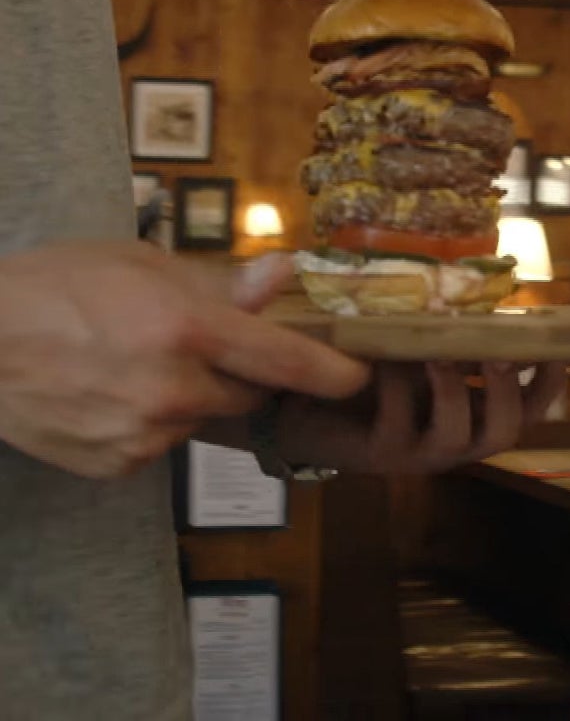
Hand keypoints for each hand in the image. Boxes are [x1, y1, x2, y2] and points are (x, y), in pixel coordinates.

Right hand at [0, 242, 368, 478]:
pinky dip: (153, 421)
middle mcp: (174, 389)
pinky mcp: (118, 464)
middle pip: (249, 393)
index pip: (286, 361)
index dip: (332, 372)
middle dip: (241, 372)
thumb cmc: (55, 287)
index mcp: (188, 329)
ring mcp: (145, 434)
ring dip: (192, 395)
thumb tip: (284, 276)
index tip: (357, 376)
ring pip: (203, 418)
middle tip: (197, 344)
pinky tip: (112, 391)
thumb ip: (220, 282)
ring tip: (135, 362)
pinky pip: (163, 442)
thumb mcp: (140, 263)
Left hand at [271, 360, 566, 474]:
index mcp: (477, 412)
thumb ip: (458, 336)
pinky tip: (384, 356)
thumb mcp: (425, 351)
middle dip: (507, 393)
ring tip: (440, 353)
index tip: (556, 345)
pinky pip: (396, 422)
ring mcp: (420, 452)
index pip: (532, 406)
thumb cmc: (378, 375)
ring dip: (452, 391)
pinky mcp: (378, 453)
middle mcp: (458, 438)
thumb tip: (486, 293)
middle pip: (505, 432)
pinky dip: (395, 388)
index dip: (549, 380)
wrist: (310, 411)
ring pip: (455, 436)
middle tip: (498, 354)